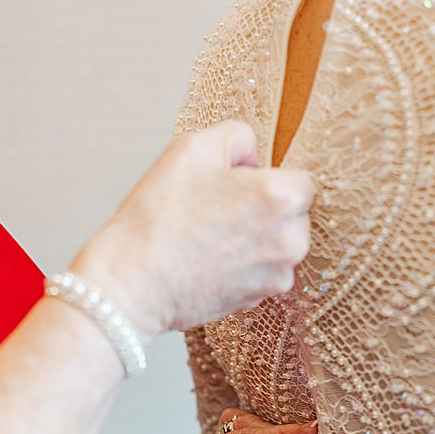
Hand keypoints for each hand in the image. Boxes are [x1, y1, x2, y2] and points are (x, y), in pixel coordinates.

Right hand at [71, 120, 313, 340]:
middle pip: (293, 214)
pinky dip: (244, 265)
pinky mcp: (264, 296)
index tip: (234, 186)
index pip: (300, 181)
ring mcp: (281, 271)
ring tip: (210, 237)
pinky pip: (264, 270)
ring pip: (280, 244)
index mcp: (283, 197)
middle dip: (264, 209)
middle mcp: (294, 238)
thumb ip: (237, 136)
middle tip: (216, 211)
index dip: (266, 179)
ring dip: (256, 237)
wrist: (134, 280)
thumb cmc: (160, 214)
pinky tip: (210, 260)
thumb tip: (255, 158)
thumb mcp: (192, 147)